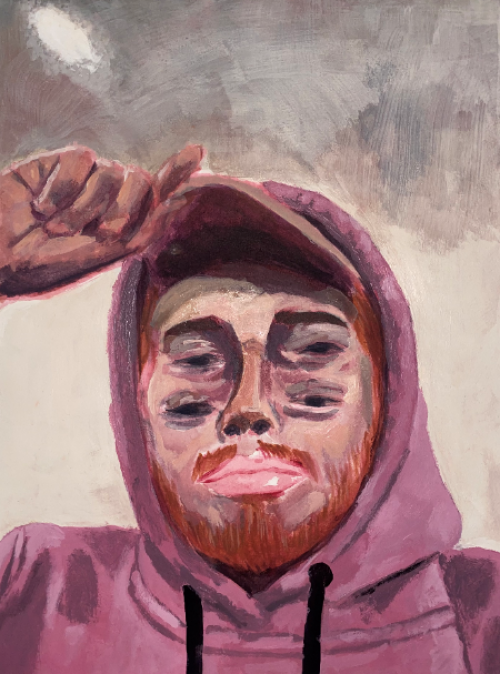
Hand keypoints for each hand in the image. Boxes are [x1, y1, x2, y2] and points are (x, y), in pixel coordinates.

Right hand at [0, 144, 202, 295]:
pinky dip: (64, 189)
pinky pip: (82, 159)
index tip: (196, 150)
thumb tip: (176, 202)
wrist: (1, 257)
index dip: (176, 171)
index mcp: (123, 220)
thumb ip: (142, 228)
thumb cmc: (49, 263)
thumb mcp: (104, 254)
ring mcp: (86, 178)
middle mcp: (109, 196)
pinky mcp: (60, 162)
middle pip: (142, 181)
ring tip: (57, 225)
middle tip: (94, 234)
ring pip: (113, 171)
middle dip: (122, 211)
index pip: (156, 193)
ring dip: (85, 207)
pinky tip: (41, 205)